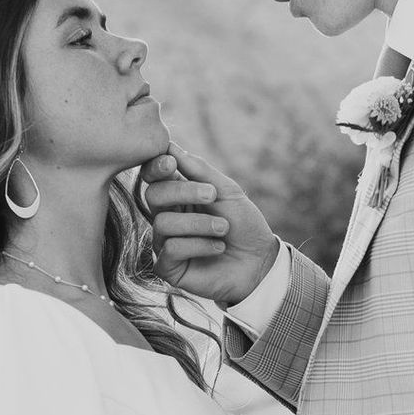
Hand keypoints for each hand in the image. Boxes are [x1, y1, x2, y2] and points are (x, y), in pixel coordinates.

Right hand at [141, 143, 279, 305]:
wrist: (260, 262)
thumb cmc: (244, 224)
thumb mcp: (226, 191)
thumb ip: (198, 170)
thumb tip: (170, 147)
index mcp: (177, 195)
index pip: (153, 176)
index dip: (156, 167)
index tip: (172, 163)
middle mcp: (166, 216)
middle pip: (153, 195)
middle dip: (183, 191)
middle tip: (212, 196)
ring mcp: (164, 242)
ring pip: (163, 223)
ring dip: (199, 224)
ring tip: (223, 229)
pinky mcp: (168, 267)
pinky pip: (170, 249)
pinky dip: (199, 245)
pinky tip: (217, 247)